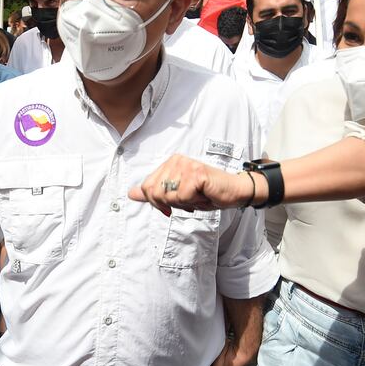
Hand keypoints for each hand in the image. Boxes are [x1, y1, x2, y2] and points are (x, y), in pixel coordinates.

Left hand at [130, 154, 256, 215]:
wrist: (233, 192)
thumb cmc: (207, 193)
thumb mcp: (176, 195)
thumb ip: (153, 193)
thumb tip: (131, 194)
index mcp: (169, 163)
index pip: (147, 187)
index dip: (158, 202)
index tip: (173, 205)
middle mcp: (176, 160)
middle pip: (154, 193)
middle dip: (170, 204)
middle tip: (188, 200)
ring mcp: (186, 165)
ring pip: (167, 196)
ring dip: (183, 203)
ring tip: (197, 196)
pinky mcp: (196, 174)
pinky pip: (182, 197)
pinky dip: (193, 202)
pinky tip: (203, 195)